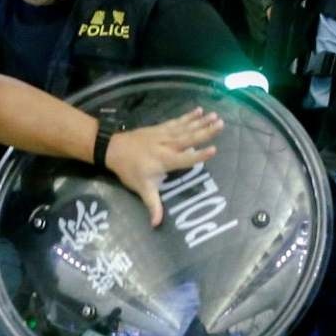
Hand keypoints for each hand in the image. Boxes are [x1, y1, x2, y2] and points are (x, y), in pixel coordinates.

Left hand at [104, 107, 223, 225]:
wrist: (113, 148)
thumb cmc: (129, 170)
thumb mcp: (142, 188)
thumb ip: (152, 205)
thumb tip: (156, 224)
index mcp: (165, 160)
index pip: (186, 159)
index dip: (200, 156)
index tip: (214, 150)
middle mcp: (167, 145)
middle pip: (190, 138)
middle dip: (206, 132)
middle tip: (221, 124)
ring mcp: (164, 135)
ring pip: (186, 128)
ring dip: (201, 122)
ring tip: (216, 116)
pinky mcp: (161, 128)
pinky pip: (177, 121)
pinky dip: (188, 116)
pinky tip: (199, 111)